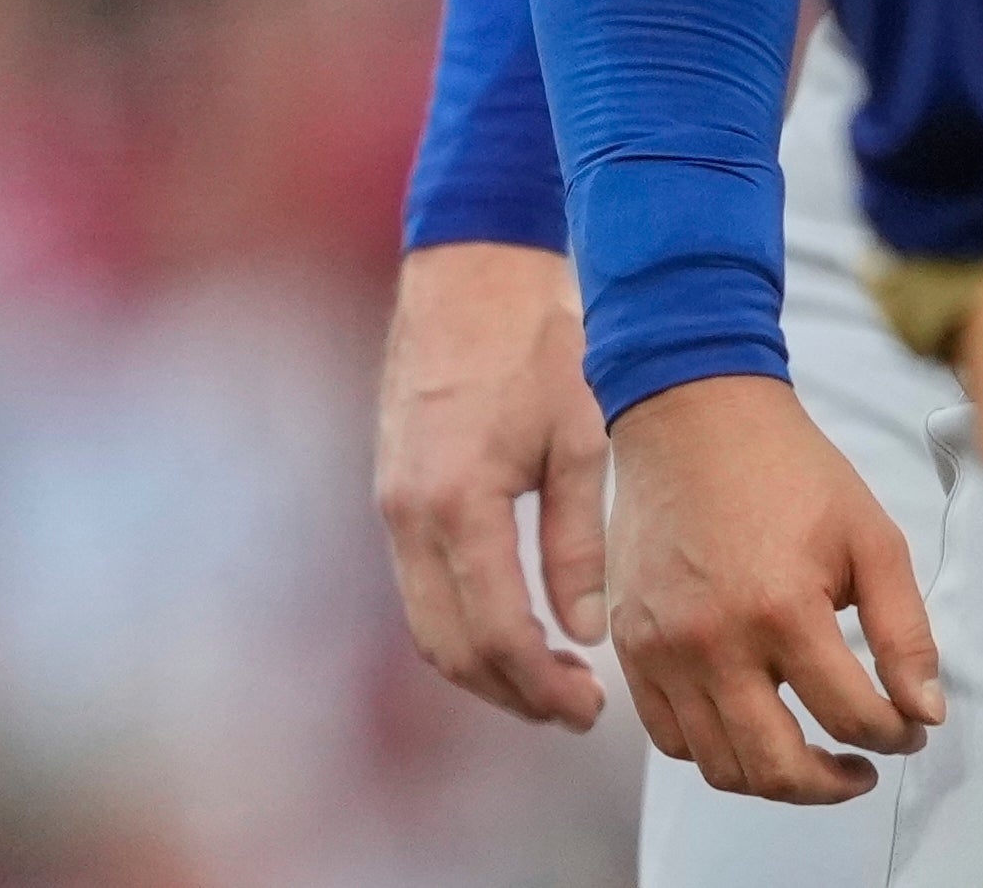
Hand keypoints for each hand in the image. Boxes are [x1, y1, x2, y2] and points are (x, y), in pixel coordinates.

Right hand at [374, 243, 613, 731]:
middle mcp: (410, 516)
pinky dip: (461, 623)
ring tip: (551, 683)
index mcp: (460, 504)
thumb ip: (579, 542)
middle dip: (510, 691)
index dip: (541, 684)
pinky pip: (419, 585)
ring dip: (483, 666)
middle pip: (448, 647)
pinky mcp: (393, 493)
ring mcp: (392, 506)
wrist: (476, 272)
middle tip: (576, 711)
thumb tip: (584, 631)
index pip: (494, 633)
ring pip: (426, 623)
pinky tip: (514, 628)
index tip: (590, 708)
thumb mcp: (581, 438)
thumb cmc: (542, 342)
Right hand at [608, 374, 942, 803]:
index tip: (910, 731)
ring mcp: (663, 652)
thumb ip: (905, 630)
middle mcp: (712, 643)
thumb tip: (925, 707)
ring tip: (814, 760)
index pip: (850, 716)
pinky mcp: (632, 650)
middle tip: (863, 771)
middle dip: (832, 785)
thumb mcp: (872, 536)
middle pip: (775, 766)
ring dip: (774, 780)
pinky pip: (671, 738)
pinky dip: (716, 752)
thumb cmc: (785, 468)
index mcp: (782, 609)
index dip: (894, 736)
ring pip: (719, 765)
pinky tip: (755, 727)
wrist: (695, 420)